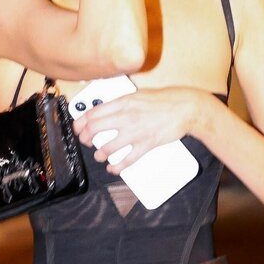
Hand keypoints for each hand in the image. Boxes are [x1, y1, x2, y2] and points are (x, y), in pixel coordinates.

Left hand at [72, 86, 204, 172]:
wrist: (185, 108)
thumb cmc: (164, 100)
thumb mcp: (137, 95)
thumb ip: (120, 103)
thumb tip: (105, 111)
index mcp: (123, 102)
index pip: (93, 113)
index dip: (80, 123)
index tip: (78, 128)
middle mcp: (126, 117)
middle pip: (94, 129)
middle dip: (85, 138)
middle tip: (86, 142)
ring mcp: (135, 132)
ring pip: (107, 147)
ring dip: (100, 154)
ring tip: (100, 155)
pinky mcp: (146, 145)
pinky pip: (126, 160)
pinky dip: (116, 167)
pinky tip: (113, 168)